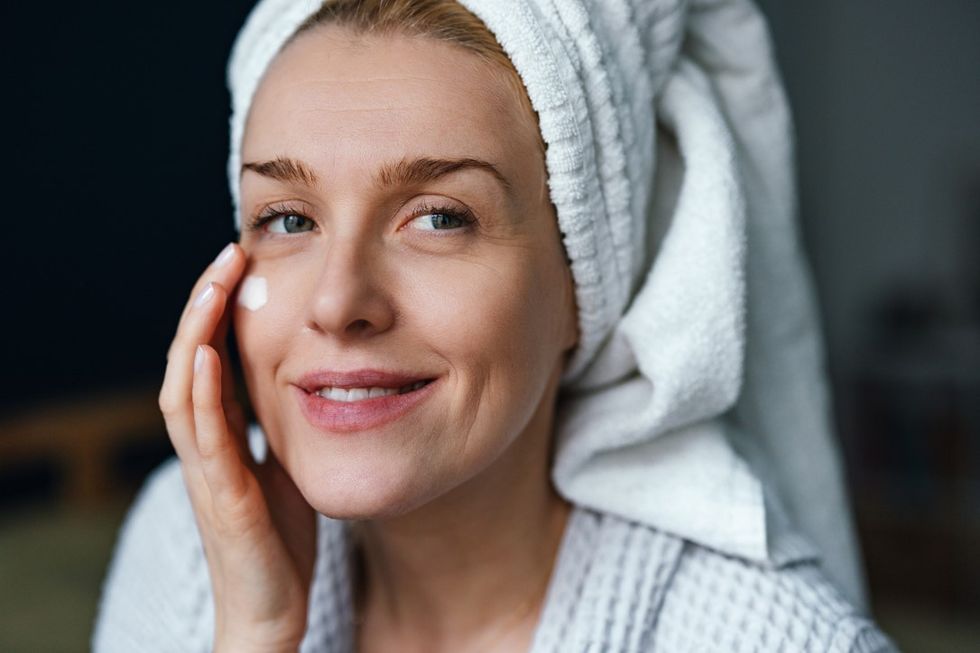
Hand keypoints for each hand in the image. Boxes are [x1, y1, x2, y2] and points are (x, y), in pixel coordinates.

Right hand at [158, 243, 315, 651]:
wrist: (274, 610)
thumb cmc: (280, 539)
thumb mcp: (289, 465)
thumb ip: (288, 424)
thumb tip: (315, 379)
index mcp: (225, 434)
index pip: (215, 358)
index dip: (223, 310)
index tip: (246, 262)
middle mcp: (208, 445)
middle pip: (192, 360)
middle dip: (207, 305)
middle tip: (231, 253)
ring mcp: (210, 471)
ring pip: (186, 390)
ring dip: (196, 334)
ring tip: (214, 284)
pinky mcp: (223, 499)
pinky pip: (204, 440)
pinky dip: (201, 394)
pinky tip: (208, 356)